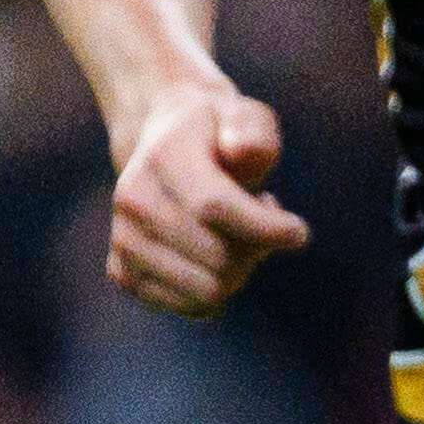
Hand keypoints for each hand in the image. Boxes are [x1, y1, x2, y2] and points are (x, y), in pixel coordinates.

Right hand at [107, 84, 308, 316]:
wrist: (161, 145)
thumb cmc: (219, 133)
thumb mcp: (245, 116)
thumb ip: (253, 131)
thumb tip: (241, 152)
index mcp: (164, 157)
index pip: (215, 207)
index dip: (265, 228)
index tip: (299, 232)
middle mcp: (133, 200)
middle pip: (218, 257)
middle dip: (257, 248)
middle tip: (261, 219)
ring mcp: (124, 240)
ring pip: (207, 291)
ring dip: (239, 270)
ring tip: (237, 234)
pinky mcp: (123, 273)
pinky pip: (191, 307)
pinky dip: (218, 290)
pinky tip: (215, 254)